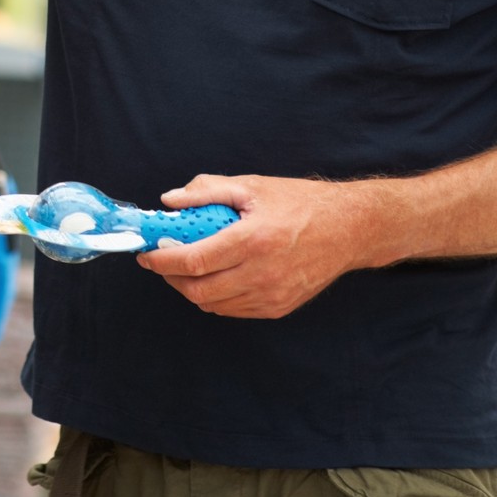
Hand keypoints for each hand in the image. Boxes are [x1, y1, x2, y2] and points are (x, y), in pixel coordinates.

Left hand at [136, 174, 386, 319]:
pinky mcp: (278, 307)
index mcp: (253, 239)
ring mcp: (271, 295)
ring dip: (190, 288)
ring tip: (185, 266)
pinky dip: (214, 297)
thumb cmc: (300, 203)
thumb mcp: (252, 186)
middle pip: (198, 290)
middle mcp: (262, 273)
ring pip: (213, 304)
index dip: (163, 259)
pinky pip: (233, 310)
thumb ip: (207, 191)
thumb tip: (170, 201)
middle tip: (161, 260)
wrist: (349, 229)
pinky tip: (213, 277)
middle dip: (170, 277)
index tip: (148, 252)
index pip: (194, 260)